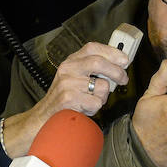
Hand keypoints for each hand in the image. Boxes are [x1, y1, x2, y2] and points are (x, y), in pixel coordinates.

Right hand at [4, 42, 128, 154]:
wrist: (42, 119)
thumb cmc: (63, 100)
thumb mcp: (74, 79)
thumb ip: (92, 70)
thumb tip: (118, 66)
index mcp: (70, 62)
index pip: (92, 47)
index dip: (111, 52)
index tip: (125, 60)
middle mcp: (67, 69)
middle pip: (98, 62)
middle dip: (116, 72)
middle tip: (123, 79)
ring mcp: (67, 83)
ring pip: (101, 86)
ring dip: (103, 98)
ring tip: (92, 101)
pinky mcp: (68, 98)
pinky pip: (95, 102)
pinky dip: (95, 109)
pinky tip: (84, 109)